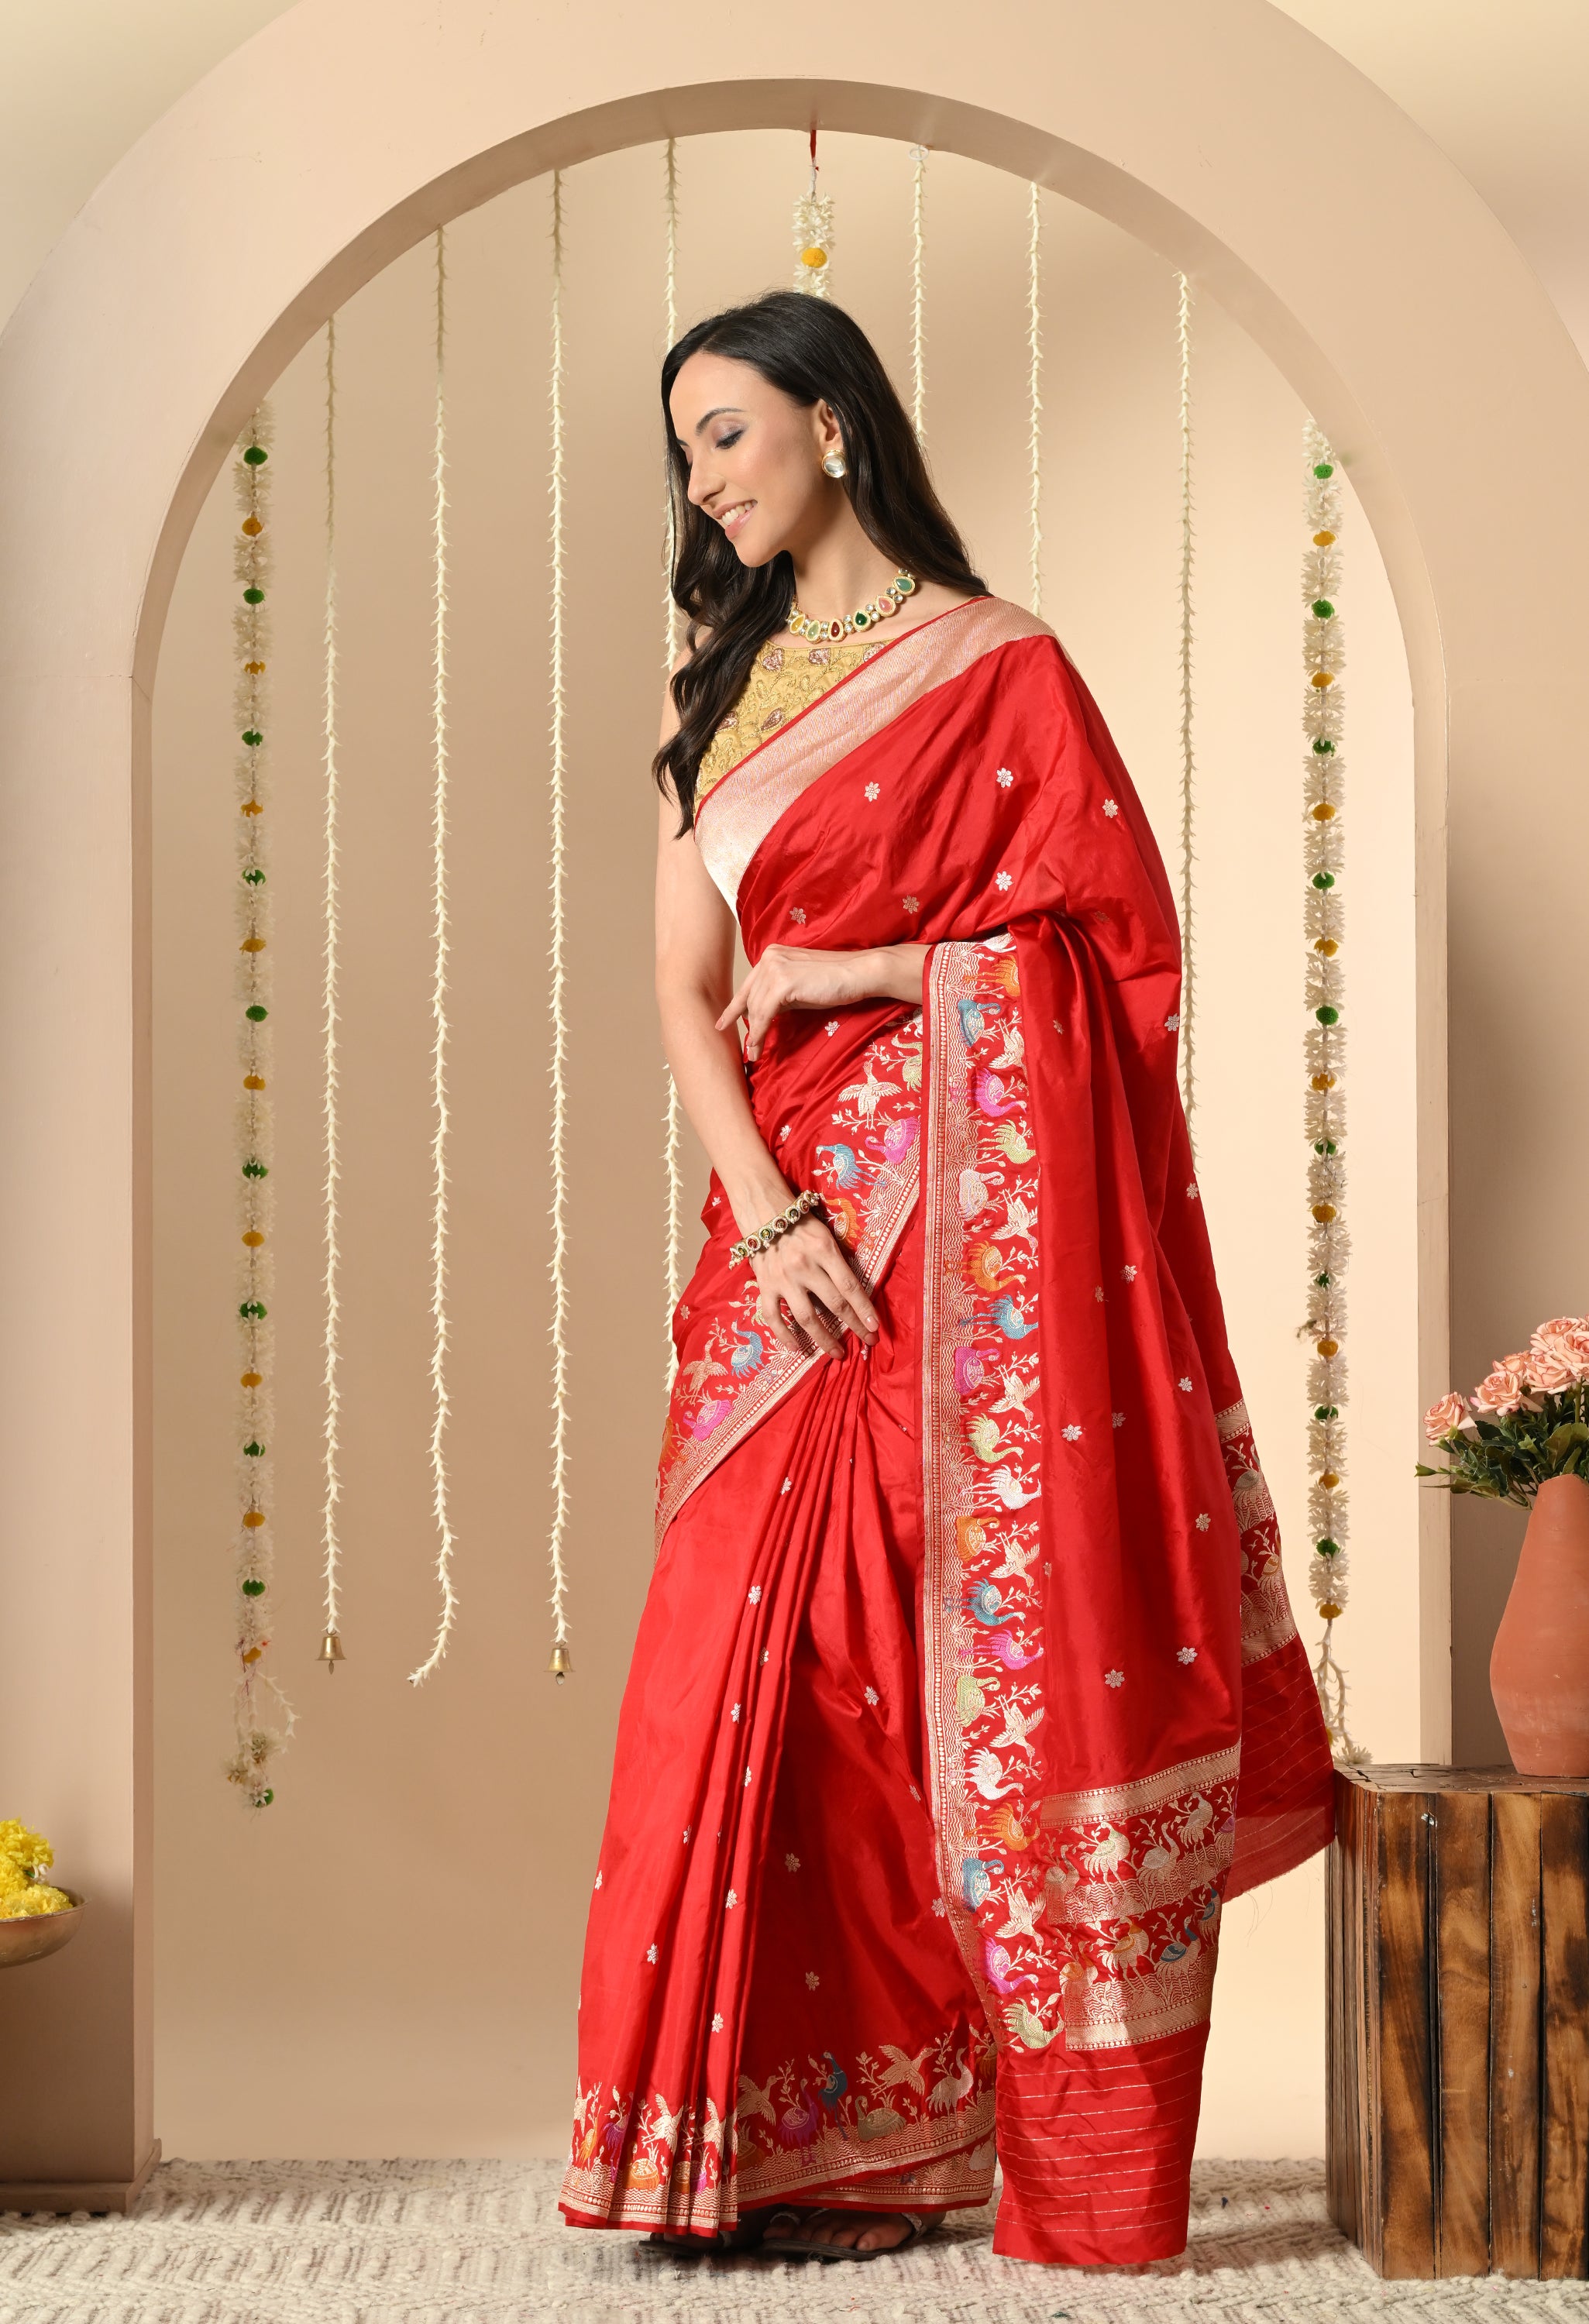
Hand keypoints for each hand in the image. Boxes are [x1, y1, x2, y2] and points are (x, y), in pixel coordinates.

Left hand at [717, 943, 926, 1060]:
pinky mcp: (783, 982)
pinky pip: (764, 1014)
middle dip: (745, 1024)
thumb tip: (760, 1015)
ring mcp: (775, 968)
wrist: (859, 974)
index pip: (748, 985)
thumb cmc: (834, 982)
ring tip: (754, 1053)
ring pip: (755, 1008)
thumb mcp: (799, 987)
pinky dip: (760, 1033)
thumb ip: (779, 996)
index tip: (722, 1023)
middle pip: (749, 997)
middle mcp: (769, 957)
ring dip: (754, 1034)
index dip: (734, 1007)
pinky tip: (759, 1046)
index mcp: (772, 954)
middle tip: (746, 1048)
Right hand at [750, 1215, 879, 1358]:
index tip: (875, 1328)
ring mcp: (783, 1279)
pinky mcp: (765, 1286)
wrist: (764, 1212)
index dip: (864, 1309)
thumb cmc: (802, 1224)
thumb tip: (857, 1294)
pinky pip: (774, 1316)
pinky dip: (785, 1335)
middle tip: (868, 1341)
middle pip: (834, 1304)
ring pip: (806, 1317)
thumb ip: (839, 1262)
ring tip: (837, 1353)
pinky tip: (797, 1349)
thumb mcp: (827, 1236)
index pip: (850, 1286)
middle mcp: (804, 1266)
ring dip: (824, 1339)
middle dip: (854, 1325)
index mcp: (824, 1250)